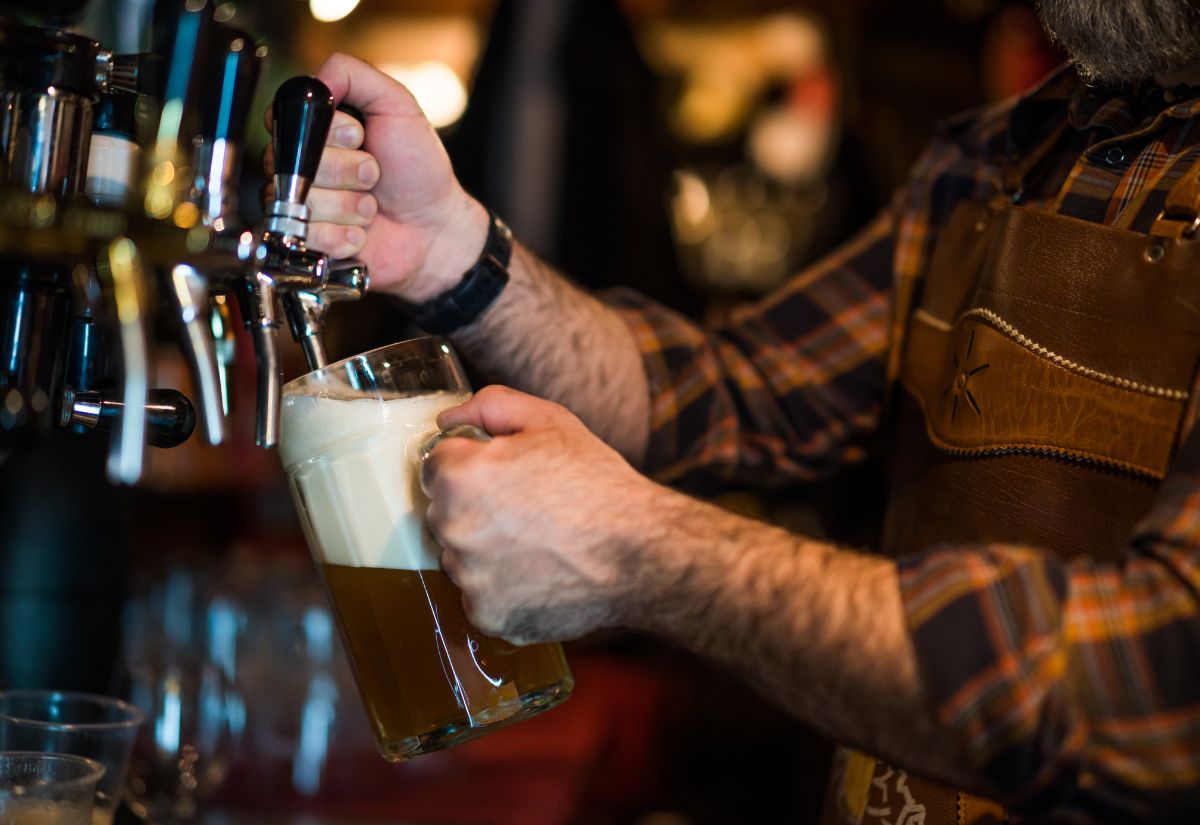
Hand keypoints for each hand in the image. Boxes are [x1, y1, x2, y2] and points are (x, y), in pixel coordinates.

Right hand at [263, 53, 486, 300]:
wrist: (435, 227)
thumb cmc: (418, 168)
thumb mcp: (397, 105)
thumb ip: (354, 74)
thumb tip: (314, 79)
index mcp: (314, 130)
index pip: (287, 121)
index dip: (327, 133)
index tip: (359, 137)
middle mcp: (299, 167)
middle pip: (291, 163)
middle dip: (346, 169)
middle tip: (375, 175)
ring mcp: (300, 207)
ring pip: (301, 202)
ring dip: (349, 205)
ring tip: (371, 206)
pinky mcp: (307, 243)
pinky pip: (308, 236)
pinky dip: (344, 234)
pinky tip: (362, 232)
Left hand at [423, 386, 658, 643]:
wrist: (640, 553)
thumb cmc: (596, 484)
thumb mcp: (549, 422)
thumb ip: (490, 406)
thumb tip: (448, 420)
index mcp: (460, 476)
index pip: (436, 466)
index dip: (472, 466)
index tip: (503, 476)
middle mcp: (454, 529)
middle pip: (444, 513)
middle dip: (474, 508)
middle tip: (525, 509)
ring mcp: (469, 578)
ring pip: (460, 557)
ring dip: (485, 550)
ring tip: (537, 543)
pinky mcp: (488, 615)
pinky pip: (481, 595)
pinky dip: (503, 588)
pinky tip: (539, 572)